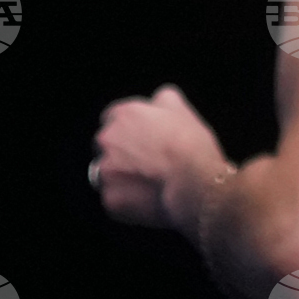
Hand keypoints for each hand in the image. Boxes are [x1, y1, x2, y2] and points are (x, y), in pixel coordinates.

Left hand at [86, 82, 228, 237]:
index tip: (140, 137)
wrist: (192, 181)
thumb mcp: (181, 108)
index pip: (112, 117)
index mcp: (124, 115)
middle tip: (146, 160)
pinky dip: (127, 199)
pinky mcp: (110, 199)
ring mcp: (106, 171)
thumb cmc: (189, 144)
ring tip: (147, 182)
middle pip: (106, 145)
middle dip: (120, 152)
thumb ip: (162, 98)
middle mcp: (108, 140)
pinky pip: (114, 199)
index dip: (128, 127)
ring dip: (121, 176)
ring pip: (108, 174)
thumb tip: (158, 100)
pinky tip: (147, 198)